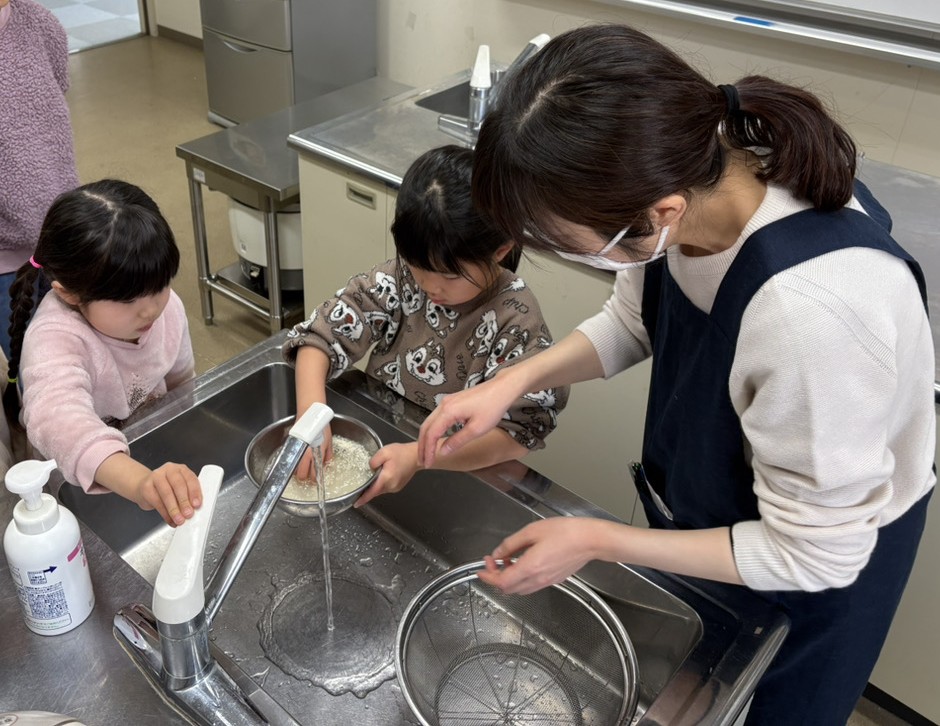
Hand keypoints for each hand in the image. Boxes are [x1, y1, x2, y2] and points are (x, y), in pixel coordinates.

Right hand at [134, 462, 201, 525]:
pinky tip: (170, 520)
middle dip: (184, 502)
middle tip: (188, 514)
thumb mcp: (180, 489)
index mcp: (182, 469)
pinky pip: (156, 501)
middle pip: (178, 485)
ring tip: (179, 519)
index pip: (191, 479)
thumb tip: (194, 510)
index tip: (197, 505)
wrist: (145, 486)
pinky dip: (165, 514)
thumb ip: (188, 496)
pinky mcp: (146, 487)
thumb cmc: (168, 487)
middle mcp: (169, 470)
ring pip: (166, 494)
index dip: (195, 492)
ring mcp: (156, 477)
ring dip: (174, 509)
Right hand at [294, 424, 332, 481]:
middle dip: (304, 477)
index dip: (314, 479)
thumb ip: (328, 453)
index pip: (314, 474)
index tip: (314, 479)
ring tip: (301, 466)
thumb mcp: (329, 440)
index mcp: (317, 454)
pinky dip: (292, 462)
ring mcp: (298, 451)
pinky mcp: (291, 446)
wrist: (310, 416)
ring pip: (294, 469)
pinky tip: (296, 459)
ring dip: (297, 470)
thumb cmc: (321, 427)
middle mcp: (306, 455)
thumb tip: (327, 462)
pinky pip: (290, 459)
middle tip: (307, 474)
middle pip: (301, 475)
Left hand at [354, 442, 418, 506]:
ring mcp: (395, 488)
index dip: (363, 499)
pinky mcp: (398, 487)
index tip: (356, 504)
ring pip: (380, 490)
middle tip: (360, 485)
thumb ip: (374, 461)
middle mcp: (391, 486)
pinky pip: (386, 488)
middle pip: (375, 492)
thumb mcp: (384, 452)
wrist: (416, 456)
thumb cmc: (401, 453)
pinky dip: (382, 484)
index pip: (372, 492)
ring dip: (375, 486)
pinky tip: (382, 476)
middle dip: (367, 490)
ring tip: (371, 477)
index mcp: (386, 478)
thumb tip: (369, 468)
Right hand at [417, 373, 520, 467]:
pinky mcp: (452, 401)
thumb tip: (443, 451)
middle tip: (422, 461)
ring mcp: (447, 401)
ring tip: (427, 453)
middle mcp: (444, 404)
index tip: (428, 463)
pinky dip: (433, 429)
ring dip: (426, 438)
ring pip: (430, 421)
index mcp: (448, 411)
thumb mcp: (476, 429)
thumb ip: (457, 441)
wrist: (502, 388)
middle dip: (422, 445)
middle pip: (426, 427)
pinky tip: (435, 438)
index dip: (428, 451)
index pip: (431, 434)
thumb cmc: (492, 407)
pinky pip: (436, 417)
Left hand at [477, 518, 601, 594]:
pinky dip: (521, 579)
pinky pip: (531, 586)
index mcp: (529, 567)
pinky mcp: (555, 580)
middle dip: (496, 577)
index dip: (487, 576)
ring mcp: (547, 582)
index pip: (501, 581)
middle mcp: (537, 579)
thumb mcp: (532, 531)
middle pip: (508, 589)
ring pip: (520, 589)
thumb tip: (498, 553)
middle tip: (493, 562)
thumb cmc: (565, 532)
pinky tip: (523, 563)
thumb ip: (511, 544)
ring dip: (509, 579)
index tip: (482, 568)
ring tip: (508, 561)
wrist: (591, 540)